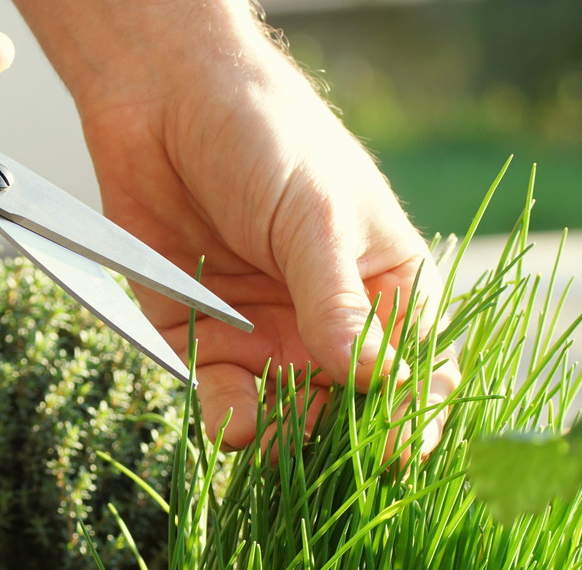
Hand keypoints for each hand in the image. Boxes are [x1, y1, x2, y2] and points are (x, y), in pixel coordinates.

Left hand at [14, 0, 457, 451]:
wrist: (164, 101)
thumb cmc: (266, 137)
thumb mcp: (314, 216)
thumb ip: (337, 303)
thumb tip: (372, 379)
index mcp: (385, 288)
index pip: (417, 370)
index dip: (413, 413)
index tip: (401, 445)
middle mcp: (330, 325)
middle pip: (351, 411)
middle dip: (343, 440)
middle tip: (330, 456)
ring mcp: (268, 337)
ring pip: (288, 419)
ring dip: (285, 438)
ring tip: (276, 436)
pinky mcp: (203, 342)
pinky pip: (222, 399)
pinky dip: (228, 420)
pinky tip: (234, 424)